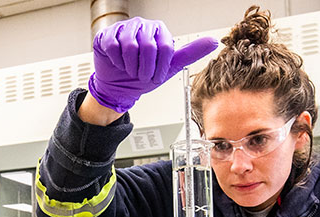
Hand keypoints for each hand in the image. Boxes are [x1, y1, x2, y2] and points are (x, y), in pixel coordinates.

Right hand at [88, 17, 217, 112]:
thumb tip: (212, 42)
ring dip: (130, 66)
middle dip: (144, 69)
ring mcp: (124, 28)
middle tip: (141, 75)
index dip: (160, 67)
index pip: (165, 47)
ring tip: (130, 69)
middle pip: (148, 46)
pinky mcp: (107, 34)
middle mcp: (142, 25)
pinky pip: (114, 47)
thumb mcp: (170, 67)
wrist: (119, 87)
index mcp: (159, 30)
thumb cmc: (143, 76)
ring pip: (130, 46)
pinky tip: (119, 63)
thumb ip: (191, 53)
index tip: (156, 76)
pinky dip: (117, 62)